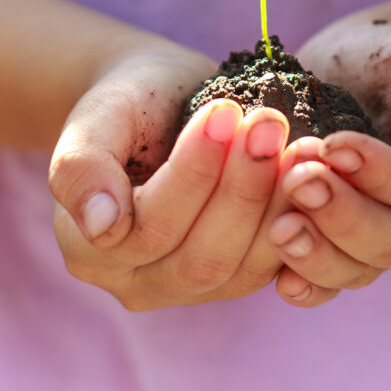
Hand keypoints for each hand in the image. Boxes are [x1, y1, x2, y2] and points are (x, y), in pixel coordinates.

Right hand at [48, 47, 292, 309]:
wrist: (163, 100)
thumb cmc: (128, 100)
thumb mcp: (97, 115)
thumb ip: (82, 168)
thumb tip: (100, 228)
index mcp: (88, 249)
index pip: (149, 228)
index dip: (193, 174)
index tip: (224, 111)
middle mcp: (134, 283)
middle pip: (200, 257)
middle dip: (241, 188)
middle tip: (268, 123)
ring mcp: (186, 289)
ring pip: (241, 268)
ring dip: (274, 203)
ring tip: (294, 140)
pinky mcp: (233, 280)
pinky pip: (271, 267)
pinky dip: (296, 220)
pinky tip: (308, 168)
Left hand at [265, 19, 390, 305]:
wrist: (351, 73)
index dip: (380, 174)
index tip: (333, 146)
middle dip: (343, 215)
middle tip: (300, 180)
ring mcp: (384, 245)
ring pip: (359, 270)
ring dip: (318, 253)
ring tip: (280, 227)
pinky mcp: (341, 253)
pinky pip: (330, 285)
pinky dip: (308, 287)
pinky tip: (282, 281)